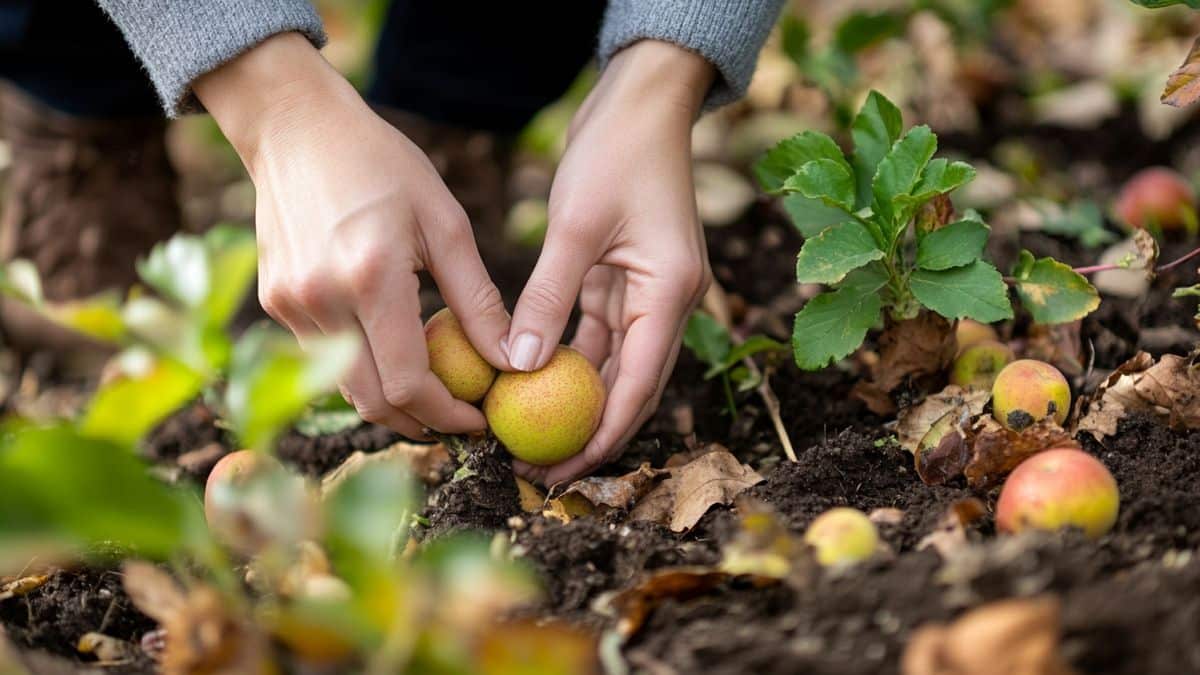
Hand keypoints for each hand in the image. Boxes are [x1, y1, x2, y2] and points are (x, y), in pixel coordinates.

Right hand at [195, 33, 509, 438]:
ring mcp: (290, 306)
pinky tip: (391, 347)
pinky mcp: (274, 304)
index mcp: (371, 279)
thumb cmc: (383, 166)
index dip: (448, 415)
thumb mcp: (445, 224)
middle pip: (374, 401)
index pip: (410, 384)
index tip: (480, 418)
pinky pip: (323, 357)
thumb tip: (513, 360)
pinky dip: (361, 367)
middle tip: (459, 419)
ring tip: (433, 388)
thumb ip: (478, 300)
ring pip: (345, 386)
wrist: (296, 128)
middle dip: (421, 422)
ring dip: (390, 400)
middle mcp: (321, 301)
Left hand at [509, 41, 714, 485]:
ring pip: (615, 365)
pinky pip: (600, 334)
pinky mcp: (627, 280)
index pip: (641, 382)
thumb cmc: (615, 152)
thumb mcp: (576, 226)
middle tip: (542, 470)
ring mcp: (649, 292)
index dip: (606, 433)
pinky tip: (532, 383)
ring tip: (532, 437)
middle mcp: (669, 301)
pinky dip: (571, 360)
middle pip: (633, 385)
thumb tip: (515, 367)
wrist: (641, 103)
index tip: (568, 470)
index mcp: (671, 292)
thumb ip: (548, 298)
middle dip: (593, 432)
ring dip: (579, 401)